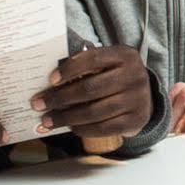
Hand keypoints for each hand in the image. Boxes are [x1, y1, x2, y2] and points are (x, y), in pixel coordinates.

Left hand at [33, 46, 153, 146]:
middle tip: (39, 104)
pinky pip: (103, 128)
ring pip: (94, 112)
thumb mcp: (108, 64)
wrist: (145, 96)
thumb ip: (86, 66)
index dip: (69, 69)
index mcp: (125, 56)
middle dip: (60, 98)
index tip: (50, 80)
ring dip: (66, 117)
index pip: (93, 59)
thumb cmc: (116, 77)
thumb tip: (50, 82)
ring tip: (48, 120)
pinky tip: (70, 127)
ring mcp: (138, 99)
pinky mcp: (136, 120)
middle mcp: (135, 76)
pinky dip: (83, 129)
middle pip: (90, 89)